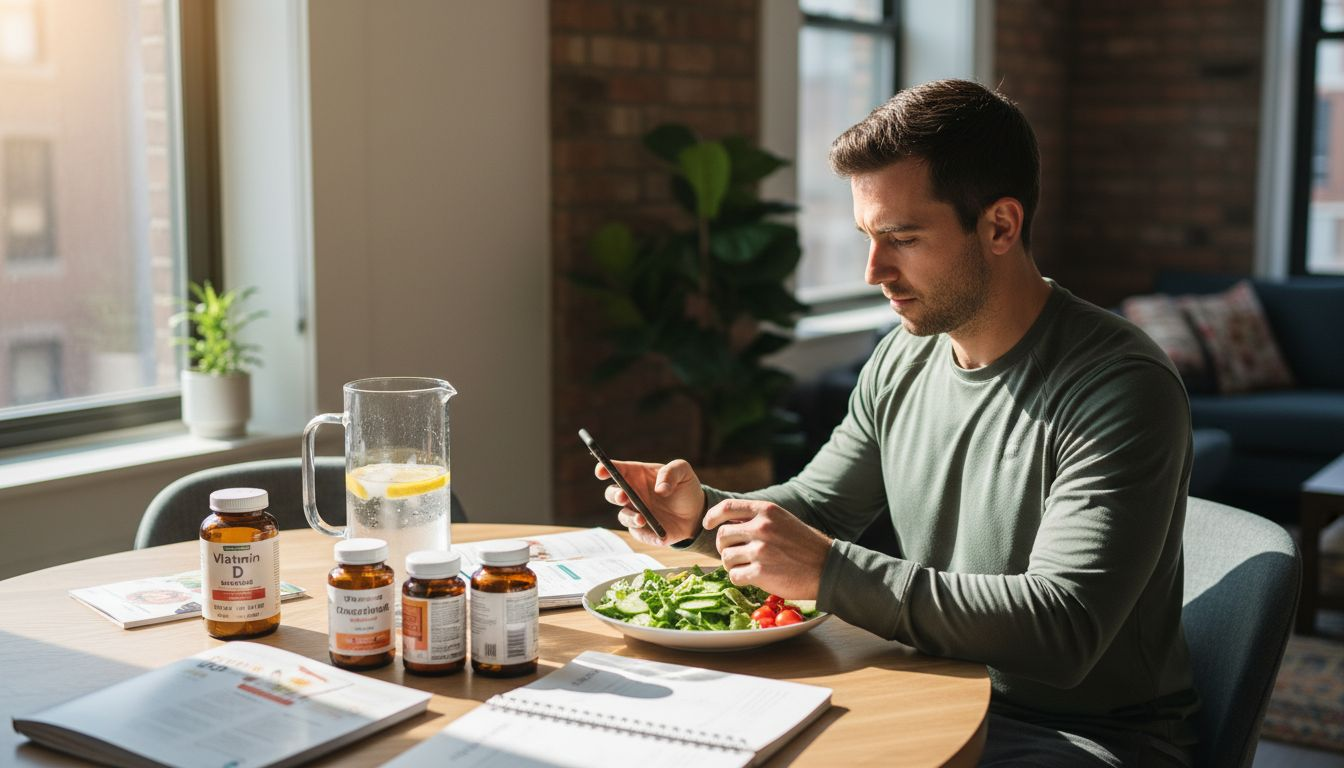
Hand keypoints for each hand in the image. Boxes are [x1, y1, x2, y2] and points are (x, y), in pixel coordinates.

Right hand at [596, 458, 704, 546]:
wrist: (696, 512)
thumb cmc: (685, 487)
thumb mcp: (683, 471)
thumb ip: (671, 473)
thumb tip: (660, 489)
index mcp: (636, 475)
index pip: (616, 470)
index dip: (605, 469)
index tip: (601, 471)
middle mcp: (632, 494)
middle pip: (612, 493)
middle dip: (614, 494)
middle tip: (623, 496)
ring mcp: (635, 513)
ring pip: (623, 516)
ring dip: (629, 517)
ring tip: (642, 518)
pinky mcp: (643, 531)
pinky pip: (639, 534)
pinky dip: (647, 535)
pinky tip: (659, 536)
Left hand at [702, 499, 831, 598]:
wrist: (828, 567)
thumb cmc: (805, 545)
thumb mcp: (783, 520)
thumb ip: (758, 519)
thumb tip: (729, 524)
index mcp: (766, 511)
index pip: (727, 508)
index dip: (713, 517)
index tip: (707, 525)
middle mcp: (761, 527)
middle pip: (722, 535)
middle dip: (723, 547)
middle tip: (732, 554)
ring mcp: (760, 550)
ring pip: (726, 557)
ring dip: (731, 564)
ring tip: (745, 567)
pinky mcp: (761, 572)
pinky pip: (734, 576)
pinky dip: (739, 578)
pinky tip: (751, 578)